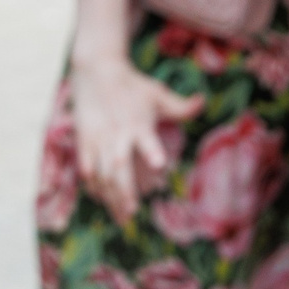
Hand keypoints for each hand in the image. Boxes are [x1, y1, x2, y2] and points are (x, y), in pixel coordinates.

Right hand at [69, 53, 200, 223]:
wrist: (95, 71)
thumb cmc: (132, 85)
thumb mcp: (158, 93)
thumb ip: (181, 106)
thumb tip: (203, 101)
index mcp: (138, 123)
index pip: (146, 139)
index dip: (152, 151)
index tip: (160, 165)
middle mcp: (117, 134)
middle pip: (118, 166)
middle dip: (124, 190)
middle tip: (133, 211)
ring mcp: (98, 139)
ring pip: (101, 174)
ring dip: (110, 196)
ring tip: (120, 217)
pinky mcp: (84, 141)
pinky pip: (86, 169)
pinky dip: (93, 186)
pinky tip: (101, 200)